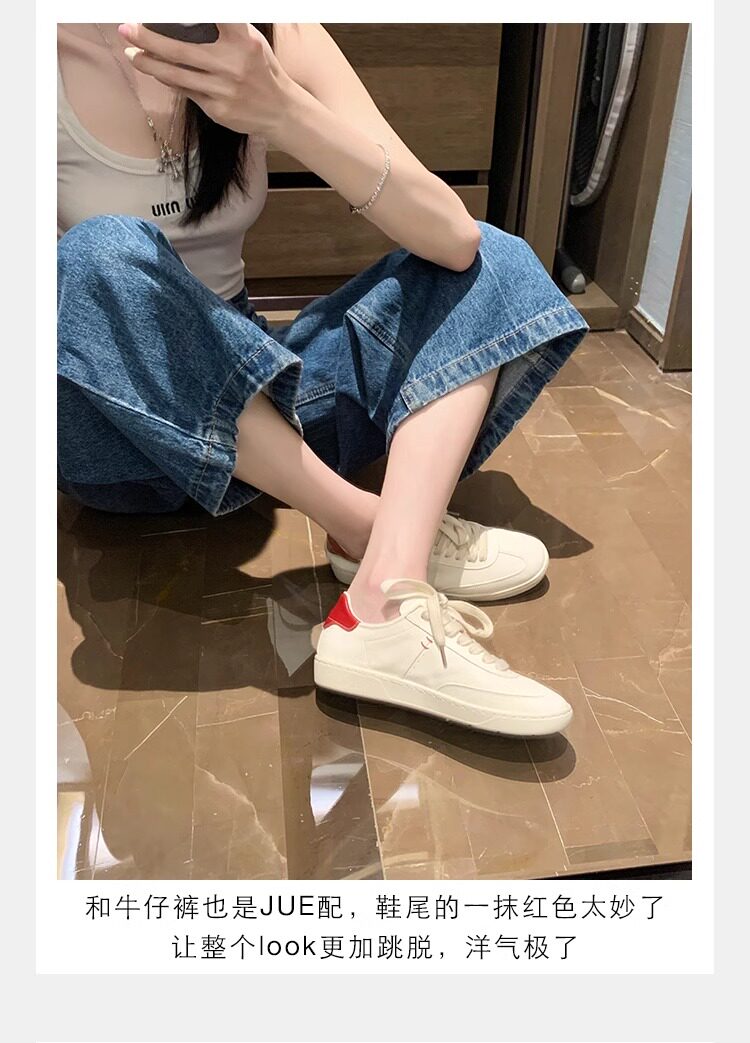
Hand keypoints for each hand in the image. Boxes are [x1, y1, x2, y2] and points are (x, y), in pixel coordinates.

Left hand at [118, 23, 293, 135]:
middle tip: (127, 28)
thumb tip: (190, 16)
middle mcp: (232, 65)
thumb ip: (227, 26)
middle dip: (147, 39)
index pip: (213, 16)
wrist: (280, 112)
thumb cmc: (262, 71)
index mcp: (243, 41)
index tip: (156, 9)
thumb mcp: (252, 41)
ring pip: (176, 75)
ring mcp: (223, 90)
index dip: (188, 11)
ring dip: (148, 63)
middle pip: (179, 50)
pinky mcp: (218, 110)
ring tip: (131, 53)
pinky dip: (167, 79)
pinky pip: (185, 91)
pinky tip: (155, 71)